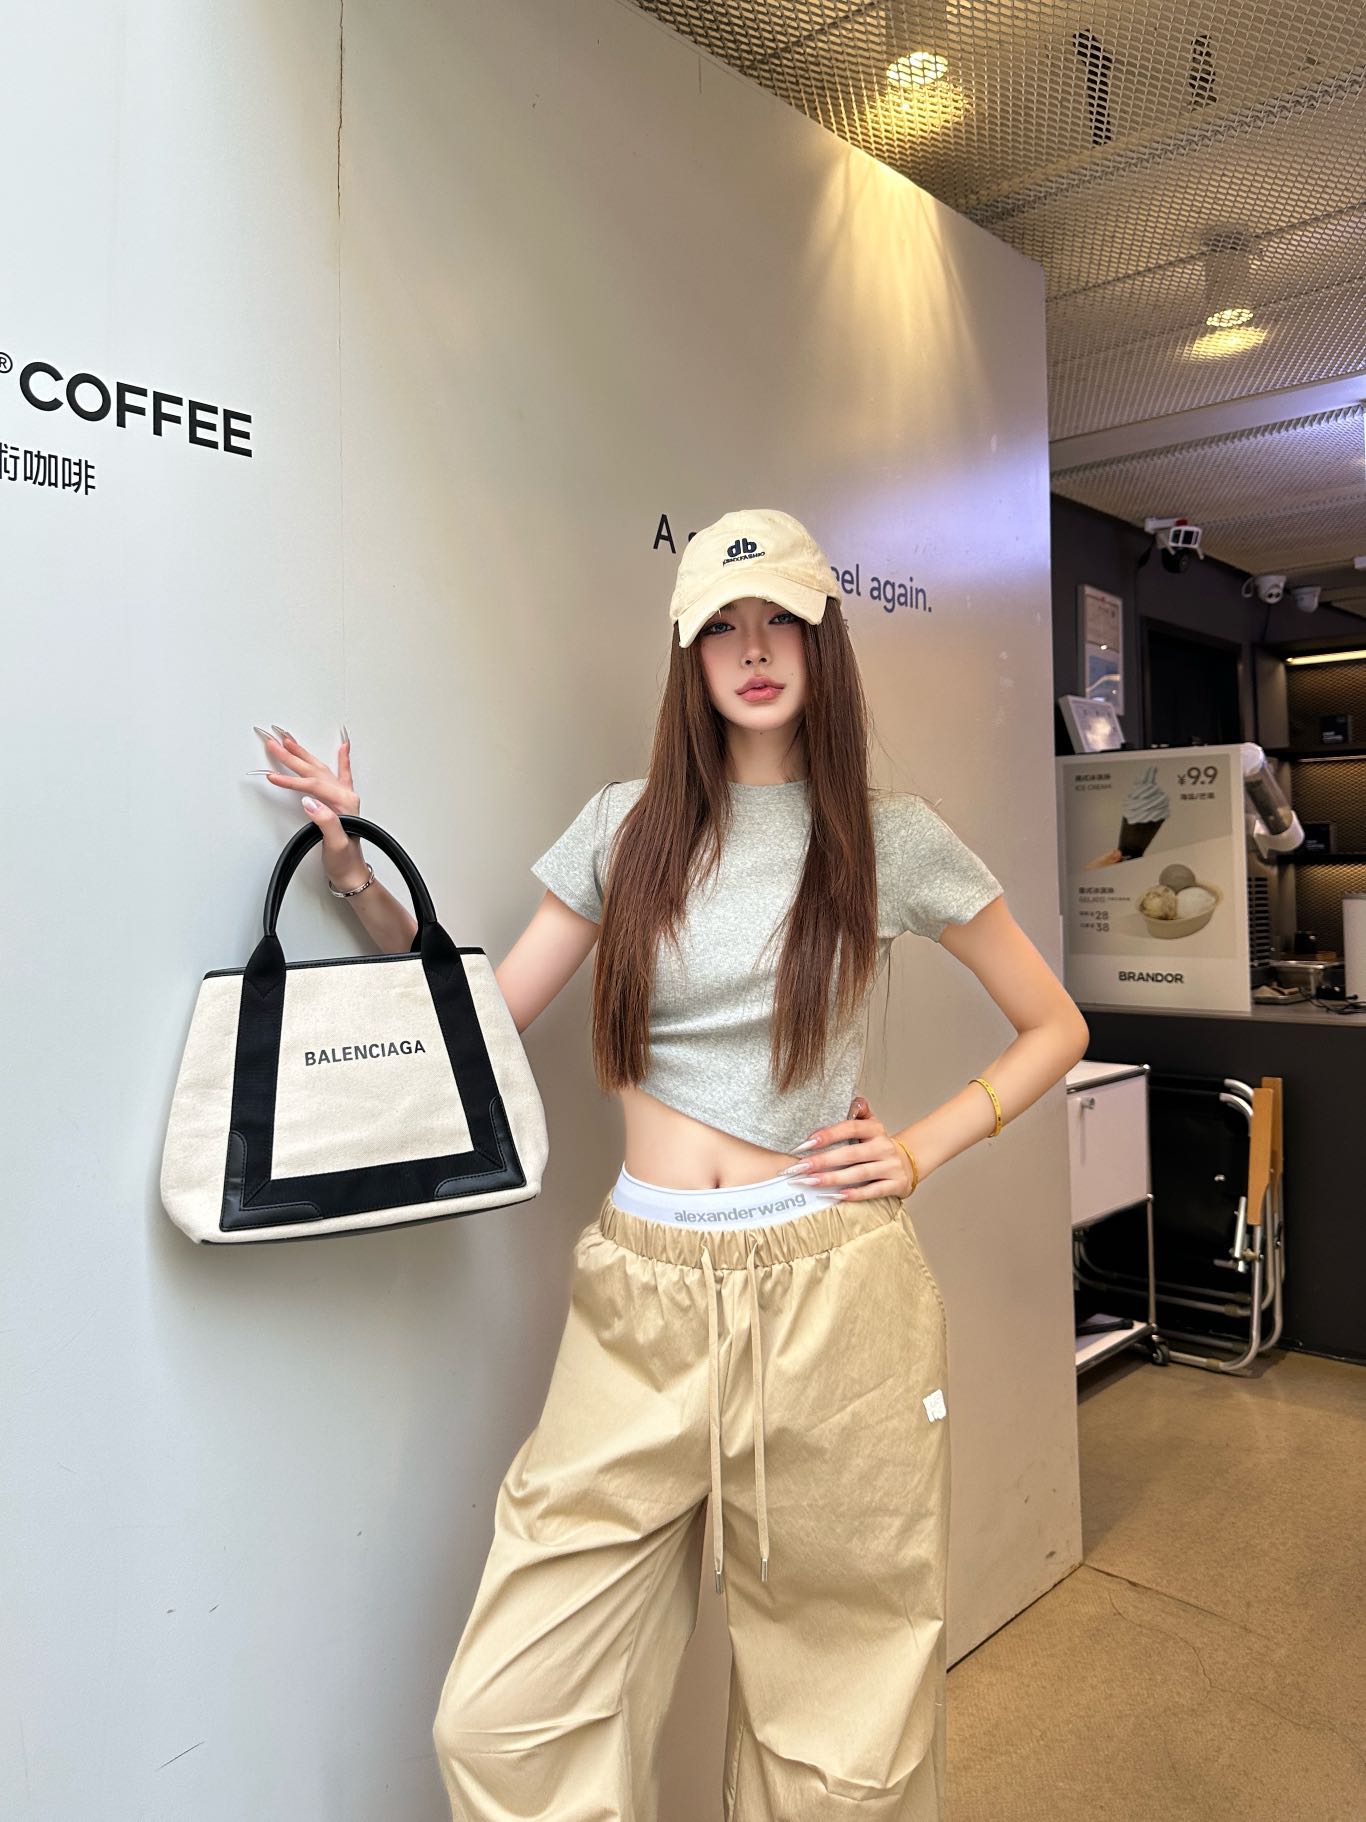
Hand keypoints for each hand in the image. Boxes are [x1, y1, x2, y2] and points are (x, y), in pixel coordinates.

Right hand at [252, 723, 363, 883]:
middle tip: (274, 744)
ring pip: (321, 769)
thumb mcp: (335, 844)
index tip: (273, 777)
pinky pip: (341, 775)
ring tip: (290, 740)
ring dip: (305, 754)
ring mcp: (343, 798)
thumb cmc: (344, 861)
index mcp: (344, 804)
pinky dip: (342, 760)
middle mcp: (345, 797)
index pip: (313, 786)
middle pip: (315, 771)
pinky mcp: (341, 803)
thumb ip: (325, 821)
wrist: (352, 874)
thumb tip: (310, 802)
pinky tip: (343, 748)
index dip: (291, 781)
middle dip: (293, 756)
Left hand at [782, 1095, 917, 1200]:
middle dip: (824, 1161)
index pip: (851, 1127)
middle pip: (851, 1153)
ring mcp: (890, 1166)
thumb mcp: (871, 1125)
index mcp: (875, 1129)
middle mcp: (884, 1147)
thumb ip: (859, 1112)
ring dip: (833, 1178)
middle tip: (801, 1167)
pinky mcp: (895, 1185)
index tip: (807, 1142)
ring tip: (811, 1182)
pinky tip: (837, 1195)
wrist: (907, 1163)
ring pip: (860, 1173)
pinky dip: (855, 1194)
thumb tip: (855, 1100)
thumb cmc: (878, 1145)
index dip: (829, 1134)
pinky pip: (873, 1190)